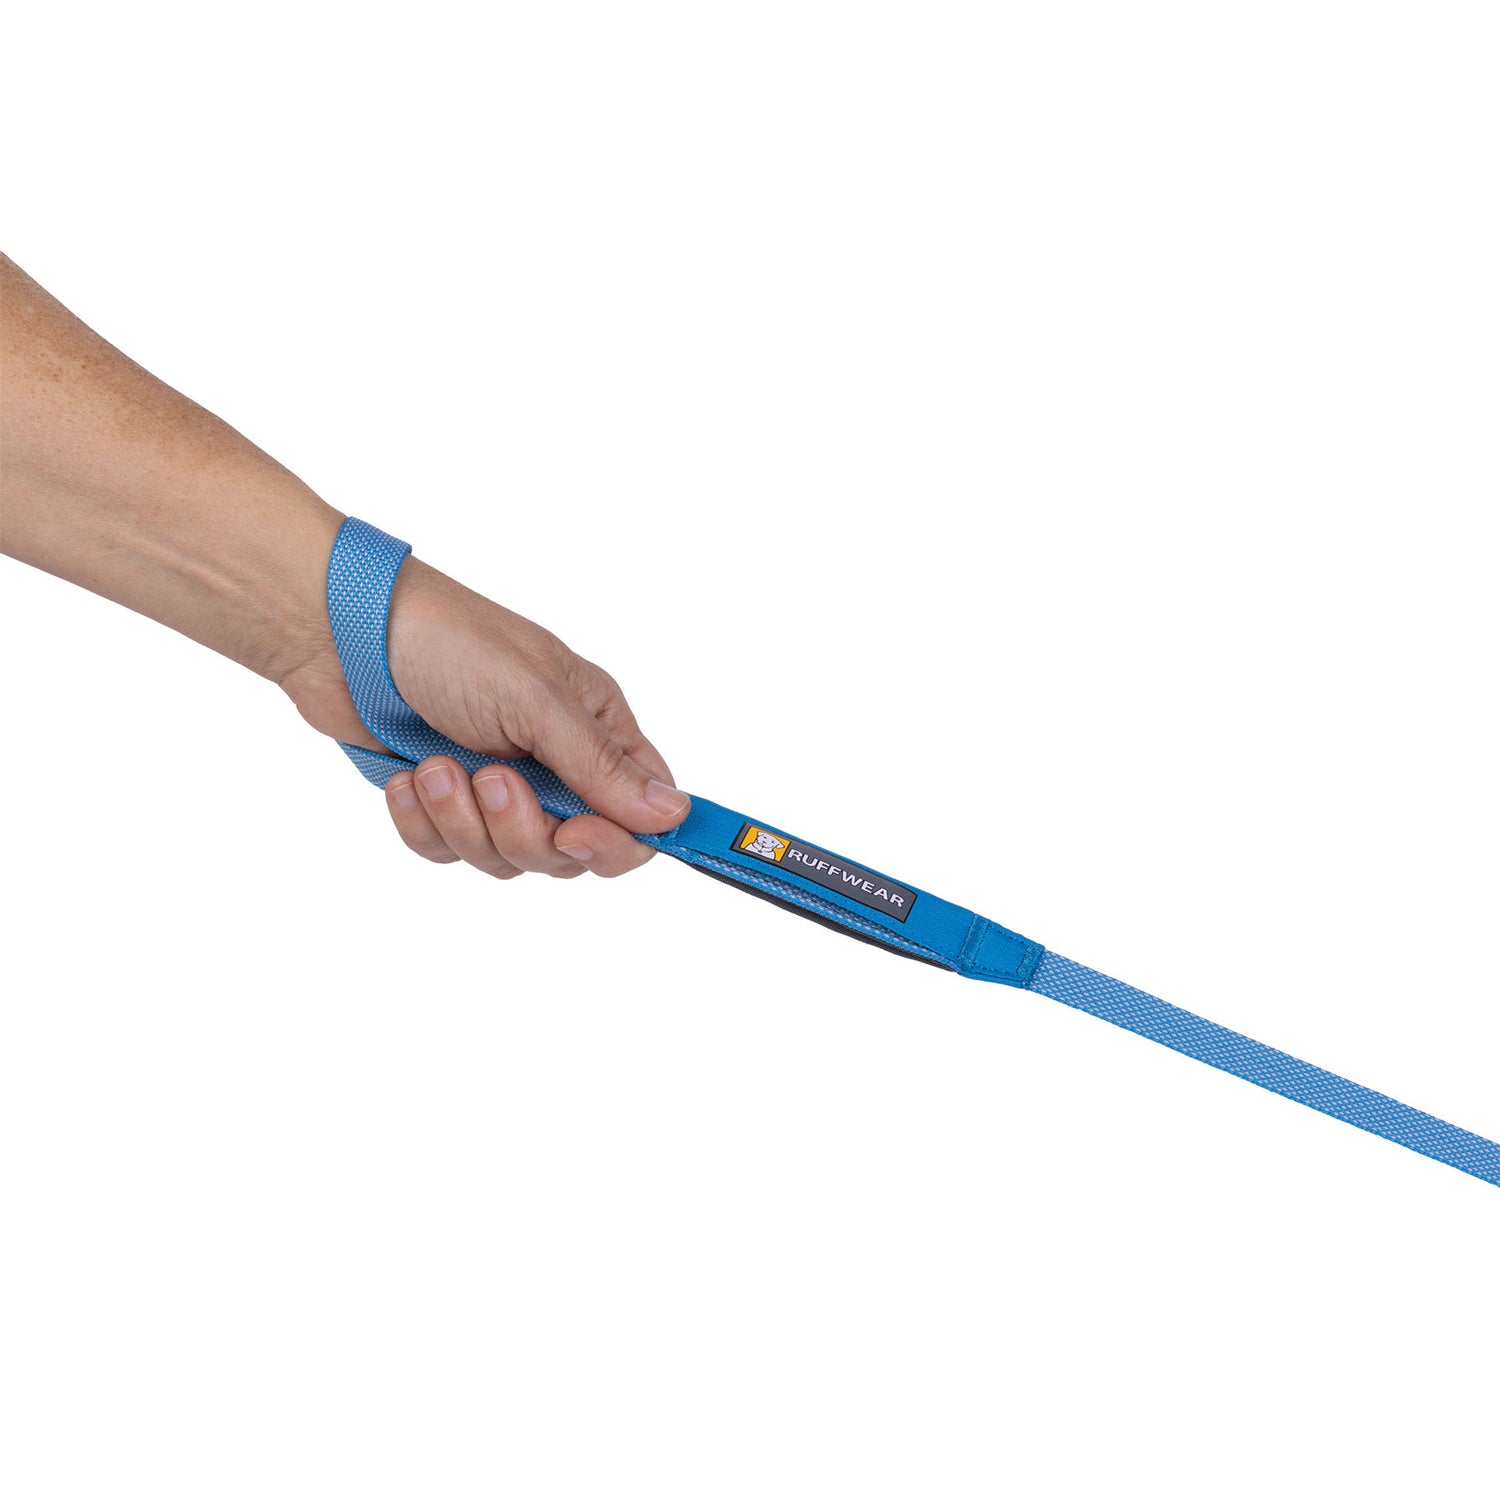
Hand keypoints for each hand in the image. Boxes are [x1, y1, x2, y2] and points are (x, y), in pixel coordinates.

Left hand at [281, 557, 687, 880]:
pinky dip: (423, 822)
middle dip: (526, 829)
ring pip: (508, 858)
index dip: (621, 839)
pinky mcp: (443, 804)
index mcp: (595, 727)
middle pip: (573, 851)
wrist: (340, 634)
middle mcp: (555, 763)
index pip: (641, 811)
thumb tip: (673, 815)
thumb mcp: (536, 699)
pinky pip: (449, 851)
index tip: (580, 835)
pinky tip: (408, 776)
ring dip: (464, 820)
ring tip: (435, 766)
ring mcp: (498, 787)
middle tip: (493, 783)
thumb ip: (601, 766)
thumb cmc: (447, 642)